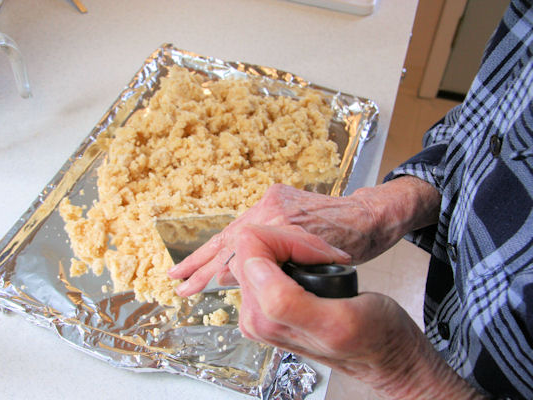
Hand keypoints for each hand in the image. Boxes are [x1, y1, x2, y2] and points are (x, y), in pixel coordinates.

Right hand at [168, 177, 439, 295]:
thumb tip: (238, 275)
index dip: (218, 273)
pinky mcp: (274, 199)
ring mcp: (270, 201)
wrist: (371, 214)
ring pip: (230, 233)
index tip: (196, 288)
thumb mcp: (322, 259)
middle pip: (227, 240)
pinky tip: (210, 255)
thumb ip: (282, 265)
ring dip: (205, 254)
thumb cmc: (355, 239)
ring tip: (180, 271)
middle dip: (201, 265)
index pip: (241, 250)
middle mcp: (270, 206)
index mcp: (282, 220)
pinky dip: (224, 244)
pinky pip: (242, 225)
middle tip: (178, 283)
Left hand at [228, 224, 485, 399]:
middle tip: (327, 258)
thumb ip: (285, 299)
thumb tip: (251, 266)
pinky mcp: (265, 300)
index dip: (291, 239)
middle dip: (294, 242)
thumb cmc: (372, 336)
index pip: (252, 244)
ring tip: (326, 262)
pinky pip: (270, 256)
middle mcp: (253, 313)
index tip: (321, 255)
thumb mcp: (339, 320)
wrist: (383, 352)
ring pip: (262, 248)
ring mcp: (257, 307)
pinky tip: (320, 266)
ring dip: (298, 247)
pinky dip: (298, 252)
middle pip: (254, 245)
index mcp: (262, 316)